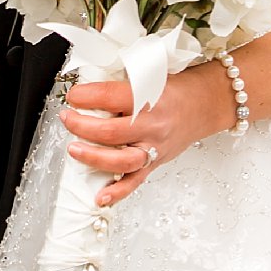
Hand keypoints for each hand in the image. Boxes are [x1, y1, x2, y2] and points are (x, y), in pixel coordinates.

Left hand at [60, 64, 233, 210]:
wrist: (202, 105)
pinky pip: (135, 181)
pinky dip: (117, 192)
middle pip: (111, 132)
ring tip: (73, 150)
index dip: (87, 97)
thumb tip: (89, 88)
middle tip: (67, 119)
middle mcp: (151, 125)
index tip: (73, 95)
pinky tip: (101, 196)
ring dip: (93, 157)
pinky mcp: (155, 163)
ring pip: (121, 160)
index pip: (110, 97)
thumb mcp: (149, 74)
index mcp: (148, 97)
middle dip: (81, 126)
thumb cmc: (174, 88)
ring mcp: (153, 147)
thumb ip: (121, 83)